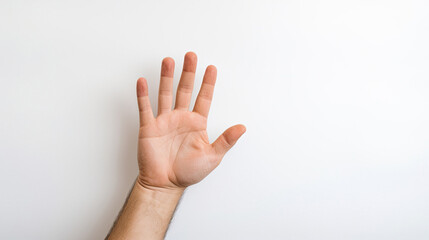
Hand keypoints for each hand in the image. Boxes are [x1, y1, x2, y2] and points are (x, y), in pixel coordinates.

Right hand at [136, 52, 245, 189]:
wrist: (165, 185)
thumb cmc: (188, 172)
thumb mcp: (212, 157)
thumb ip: (226, 140)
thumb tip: (243, 127)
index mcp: (196, 123)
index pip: (204, 98)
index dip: (208, 83)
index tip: (212, 68)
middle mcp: (180, 118)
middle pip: (185, 90)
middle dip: (188, 72)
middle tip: (191, 55)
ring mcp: (164, 121)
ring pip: (165, 93)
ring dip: (166, 77)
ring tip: (168, 61)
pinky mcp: (149, 127)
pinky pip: (145, 108)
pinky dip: (143, 95)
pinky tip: (143, 81)